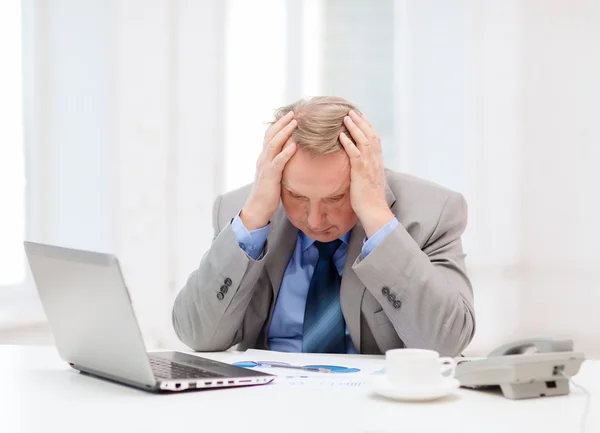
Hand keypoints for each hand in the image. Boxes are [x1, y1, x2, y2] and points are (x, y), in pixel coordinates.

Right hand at [240, 111, 297, 229]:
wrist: (257, 208)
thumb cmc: (268, 193)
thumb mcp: (274, 174)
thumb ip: (280, 163)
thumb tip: (292, 155)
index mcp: (264, 158)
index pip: (269, 136)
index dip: (278, 125)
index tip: (289, 115)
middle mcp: (262, 159)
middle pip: (270, 135)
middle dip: (282, 123)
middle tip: (293, 112)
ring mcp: (265, 166)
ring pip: (273, 144)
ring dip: (284, 132)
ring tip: (294, 122)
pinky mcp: (269, 176)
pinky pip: (278, 161)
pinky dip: (286, 152)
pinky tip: (294, 145)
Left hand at [339, 110, 393, 237]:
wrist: (374, 210)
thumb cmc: (369, 199)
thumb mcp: (368, 180)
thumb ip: (364, 169)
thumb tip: (357, 164)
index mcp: (378, 161)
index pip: (374, 138)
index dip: (367, 126)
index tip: (360, 117)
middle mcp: (375, 160)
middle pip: (370, 135)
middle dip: (361, 122)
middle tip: (351, 111)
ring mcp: (369, 165)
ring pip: (363, 140)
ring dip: (354, 127)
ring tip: (345, 117)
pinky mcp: (361, 171)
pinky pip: (355, 153)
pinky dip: (348, 143)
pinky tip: (341, 135)